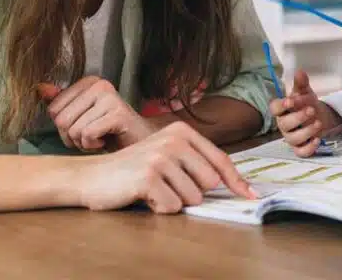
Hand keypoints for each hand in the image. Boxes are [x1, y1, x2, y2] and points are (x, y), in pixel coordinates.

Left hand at [41, 77, 154, 151]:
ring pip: (73, 130)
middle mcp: (100, 85)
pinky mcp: (118, 114)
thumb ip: (61, 102)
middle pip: (61, 120)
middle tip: (92, 136)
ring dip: (83, 143)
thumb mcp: (81, 116)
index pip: (53, 109)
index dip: (64, 127)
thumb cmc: (108, 132)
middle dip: (72, 137)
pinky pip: (87, 135)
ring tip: (100, 138)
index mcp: (89, 82)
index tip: (85, 126)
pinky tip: (106, 142)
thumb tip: (40, 88)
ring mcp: (110, 98)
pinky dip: (92, 146)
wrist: (139, 142)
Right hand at [77, 122, 255, 213]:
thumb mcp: (167, 155)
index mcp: (183, 132)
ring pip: (192, 198)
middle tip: (166, 185)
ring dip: (173, 200)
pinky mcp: (148, 177)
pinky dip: (159, 208)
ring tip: (153, 189)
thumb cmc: (133, 170)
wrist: (91, 176)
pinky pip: (171, 207)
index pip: (220, 160)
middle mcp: (174, 140)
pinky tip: (143, 196)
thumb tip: (235, 184)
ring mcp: (161, 157)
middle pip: (209, 183)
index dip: (237, 181)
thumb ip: (196, 163)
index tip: (251, 195)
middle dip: (192, 192)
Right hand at [268, 70, 341, 156]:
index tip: (291, 100)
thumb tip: (300, 72)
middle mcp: (284, 124)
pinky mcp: (300, 147)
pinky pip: (301, 152)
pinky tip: (318, 139)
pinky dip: (309, 148)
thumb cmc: (306, 103)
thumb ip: (301, 84)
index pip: (274, 108)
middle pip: (284, 124)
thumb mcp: (305, 92)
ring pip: (293, 139)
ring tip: (318, 123)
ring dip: (306, 132)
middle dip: (298, 117)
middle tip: (311, 110)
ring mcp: (291, 137)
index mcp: (282, 109)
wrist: (318, 115)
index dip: (281, 105)